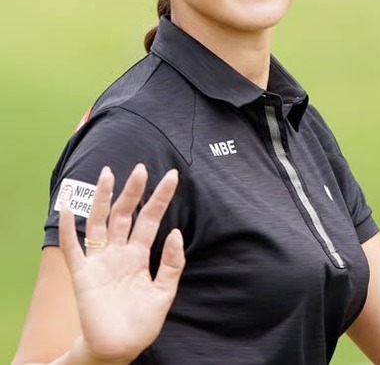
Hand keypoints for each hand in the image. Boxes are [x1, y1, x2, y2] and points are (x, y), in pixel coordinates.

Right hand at [59, 164, 184, 363]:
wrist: (119, 349)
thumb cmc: (141, 322)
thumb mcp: (164, 293)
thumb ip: (172, 264)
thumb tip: (176, 232)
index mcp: (139, 255)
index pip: (150, 219)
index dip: (160, 198)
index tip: (172, 176)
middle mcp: (119, 252)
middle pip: (125, 214)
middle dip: (133, 191)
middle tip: (141, 169)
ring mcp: (100, 261)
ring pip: (100, 222)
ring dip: (103, 199)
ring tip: (108, 174)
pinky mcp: (83, 275)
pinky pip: (72, 248)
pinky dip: (68, 229)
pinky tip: (67, 208)